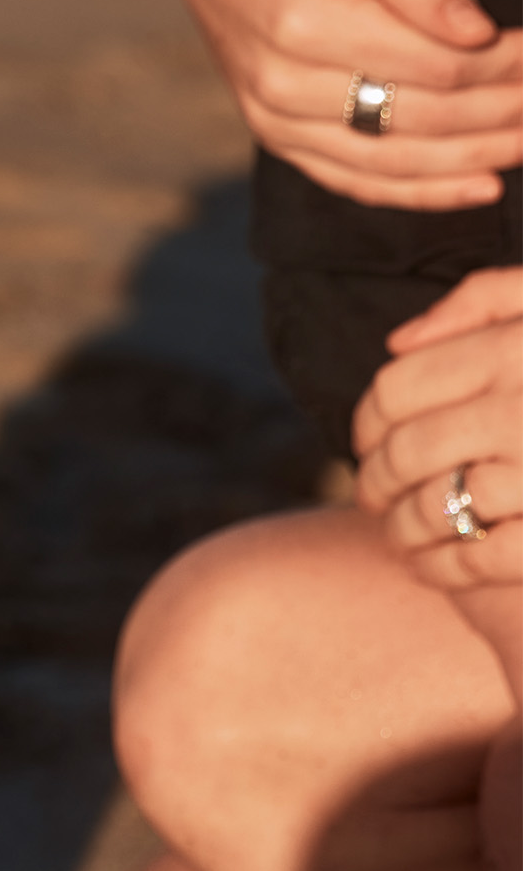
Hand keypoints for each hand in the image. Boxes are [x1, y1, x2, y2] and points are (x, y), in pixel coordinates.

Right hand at [174, 0, 522, 209]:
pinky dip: (420, 192)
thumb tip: (478, 33)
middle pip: (422, 116)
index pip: (435, 65)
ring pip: (393, 160)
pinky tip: (479, 187)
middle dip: (501, 112)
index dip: (504, 66)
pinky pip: (354, 180)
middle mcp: (283, 81)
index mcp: (306, 21)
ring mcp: (274, 118)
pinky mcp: (274, 137)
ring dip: (474, 158)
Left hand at [352, 268, 522, 590]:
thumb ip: (484, 303)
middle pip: (405, 452)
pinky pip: (479, 559)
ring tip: (397, 531)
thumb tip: (400, 341)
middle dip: (373, 480)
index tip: (364, 440)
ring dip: (401, 528)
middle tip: (370, 493)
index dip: (364, 420)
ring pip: (435, 508)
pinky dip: (443, 567)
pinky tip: (432, 565)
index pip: (396, 389)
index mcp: (514, 353)